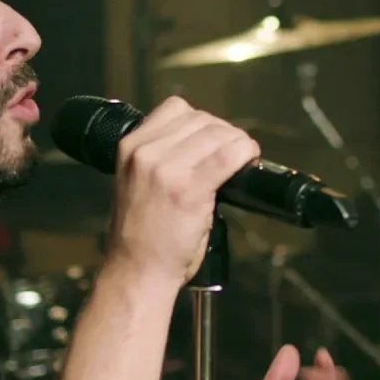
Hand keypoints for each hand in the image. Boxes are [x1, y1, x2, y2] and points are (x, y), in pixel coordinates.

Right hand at [109, 96, 259, 285]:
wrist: (137, 271)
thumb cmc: (143, 234)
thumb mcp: (138, 181)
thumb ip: (162, 157)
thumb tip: (206, 143)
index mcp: (130, 146)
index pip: (177, 108)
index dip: (204, 122)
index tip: (215, 140)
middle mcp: (145, 152)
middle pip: (201, 118)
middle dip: (224, 133)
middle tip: (233, 154)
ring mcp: (166, 168)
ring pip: (218, 132)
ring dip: (237, 143)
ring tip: (241, 159)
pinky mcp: (189, 188)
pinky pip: (229, 155)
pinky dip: (246, 154)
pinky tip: (249, 162)